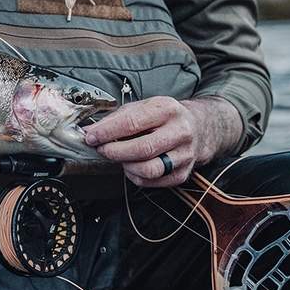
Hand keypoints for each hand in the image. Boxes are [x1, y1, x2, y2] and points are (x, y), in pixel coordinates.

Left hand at [83, 96, 200, 187]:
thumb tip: (91, 132)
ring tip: (119, 158)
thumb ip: (116, 118)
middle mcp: (180, 131)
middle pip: (142, 149)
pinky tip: (132, 167)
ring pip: (150, 169)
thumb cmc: (164, 117)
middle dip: (115, 152)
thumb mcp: (142, 107)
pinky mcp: (183, 173)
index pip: (132, 123)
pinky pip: (154, 181)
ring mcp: (184, 154)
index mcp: (167, 109)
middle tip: (101, 150)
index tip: (91, 137)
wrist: (199, 128)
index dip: (107, 132)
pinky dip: (137, 177)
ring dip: (127, 167)